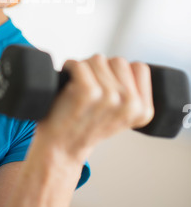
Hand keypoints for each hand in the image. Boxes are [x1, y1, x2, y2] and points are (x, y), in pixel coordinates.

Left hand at [35, 54, 154, 163]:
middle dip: (103, 69)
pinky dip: (69, 67)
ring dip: (85, 68)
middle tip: (91, 88)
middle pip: (118, 61)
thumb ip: (133, 93)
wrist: (62, 147)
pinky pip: (79, 64)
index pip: (140, 68)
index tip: (108, 86)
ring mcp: (109, 97)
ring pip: (98, 59)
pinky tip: (68, 80)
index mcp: (143, 110)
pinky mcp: (87, 91)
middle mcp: (130, 104)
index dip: (120, 73)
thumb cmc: (88, 125)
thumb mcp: (122, 115)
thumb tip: (131, 65)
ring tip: (79, 88)